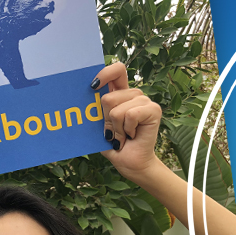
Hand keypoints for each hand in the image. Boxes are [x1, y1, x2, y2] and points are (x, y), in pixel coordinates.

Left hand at [94, 62, 162, 178]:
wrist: (131, 164)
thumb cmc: (115, 145)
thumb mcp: (100, 126)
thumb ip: (95, 111)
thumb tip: (82, 102)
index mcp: (120, 94)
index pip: (116, 71)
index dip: (105, 73)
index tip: (93, 87)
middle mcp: (133, 95)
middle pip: (109, 97)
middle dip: (105, 120)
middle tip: (113, 132)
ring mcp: (144, 101)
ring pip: (117, 110)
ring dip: (117, 129)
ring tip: (123, 136)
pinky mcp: (154, 109)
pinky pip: (130, 115)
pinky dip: (127, 130)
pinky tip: (133, 135)